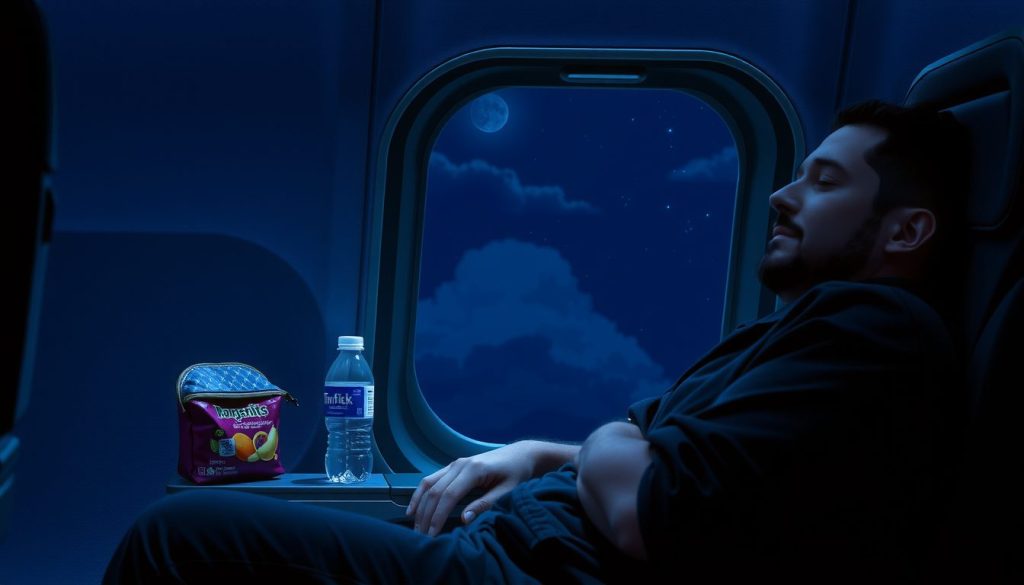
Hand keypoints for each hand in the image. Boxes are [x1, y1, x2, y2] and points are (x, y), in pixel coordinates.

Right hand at [406, 440, 576, 535]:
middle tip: (421, 537)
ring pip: (429, 485)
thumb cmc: (517, 473)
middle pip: (435, 491)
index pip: (449, 495)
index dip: (438, 516)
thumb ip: (486, 504)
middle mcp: (460, 465)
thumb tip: (465, 519)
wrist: (520, 454)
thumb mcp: (508, 490)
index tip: (432, 534)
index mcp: (474, 470)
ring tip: (415, 527)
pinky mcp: (453, 467)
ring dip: (419, 506)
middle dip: (426, 515)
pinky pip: (431, 480)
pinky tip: (414, 509)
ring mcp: (455, 464)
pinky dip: (420, 494)